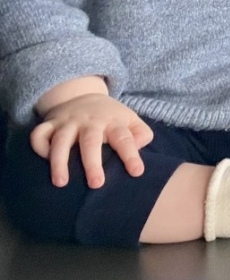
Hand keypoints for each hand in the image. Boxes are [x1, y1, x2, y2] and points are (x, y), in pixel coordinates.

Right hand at [31, 93, 152, 188]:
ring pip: (61, 140)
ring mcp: (68, 122)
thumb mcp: (131, 120)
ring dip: (60, 161)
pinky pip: (39, 134)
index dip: (131, 155)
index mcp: (113, 122)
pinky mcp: (50, 123)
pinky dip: (39, 147)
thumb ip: (141, 134)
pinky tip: (44, 161)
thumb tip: (139, 147)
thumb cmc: (110, 117)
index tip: (137, 173)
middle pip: (91, 141)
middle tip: (96, 184)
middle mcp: (90, 122)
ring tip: (61, 183)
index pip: (124, 138)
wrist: (83, 95)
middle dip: (92, 163)